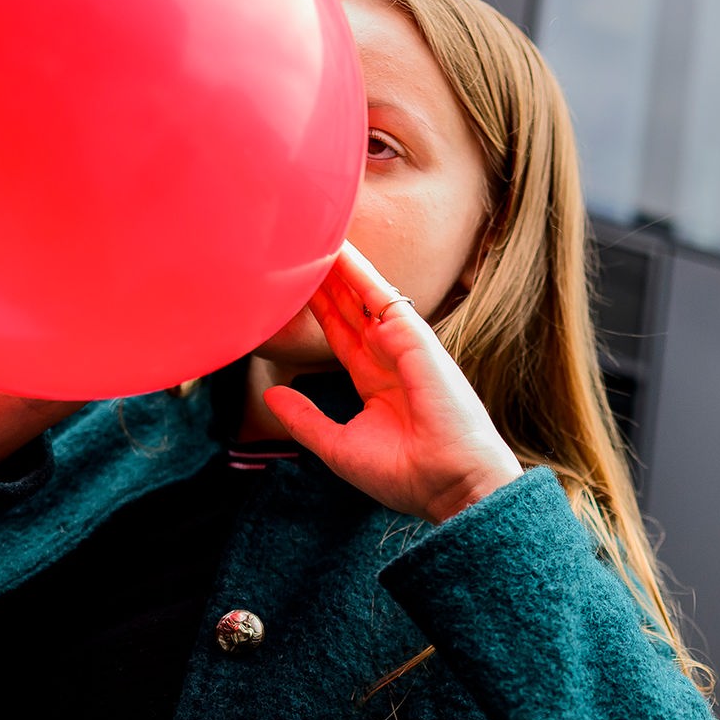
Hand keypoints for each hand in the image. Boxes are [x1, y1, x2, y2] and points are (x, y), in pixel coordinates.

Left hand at [261, 241, 524, 523]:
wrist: (448, 485)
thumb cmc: (404, 475)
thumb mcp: (337, 446)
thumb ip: (304, 418)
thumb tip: (271, 394)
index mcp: (376, 383)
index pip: (341, 334)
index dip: (318, 309)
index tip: (293, 286)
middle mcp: (390, 358)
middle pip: (350, 307)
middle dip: (326, 279)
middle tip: (299, 246)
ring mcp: (404, 345)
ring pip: (363, 295)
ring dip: (338, 265)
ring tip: (311, 233)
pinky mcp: (415, 338)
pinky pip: (381, 296)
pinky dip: (359, 271)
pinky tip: (338, 249)